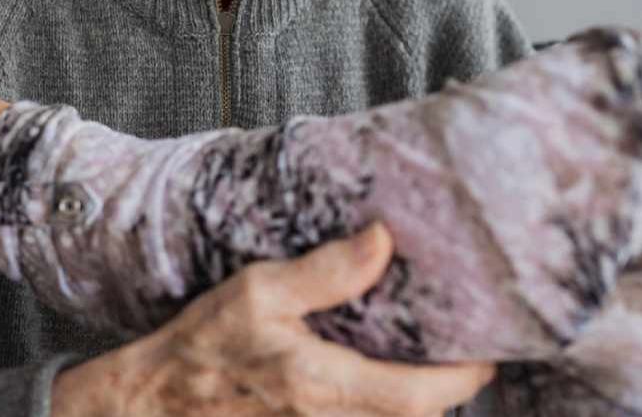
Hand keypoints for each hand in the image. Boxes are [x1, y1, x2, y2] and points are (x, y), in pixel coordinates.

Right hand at [51, 224, 493, 416]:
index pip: (422, 397)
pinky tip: (383, 381)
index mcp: (323, 385)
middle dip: (449, 390)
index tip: (486, 349)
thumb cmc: (203, 345)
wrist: (155, 403)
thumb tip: (384, 240)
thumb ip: (326, 271)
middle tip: (463, 348)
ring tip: (431, 362)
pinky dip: (384, 409)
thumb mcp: (259, 291)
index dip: (465, 377)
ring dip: (417, 401)